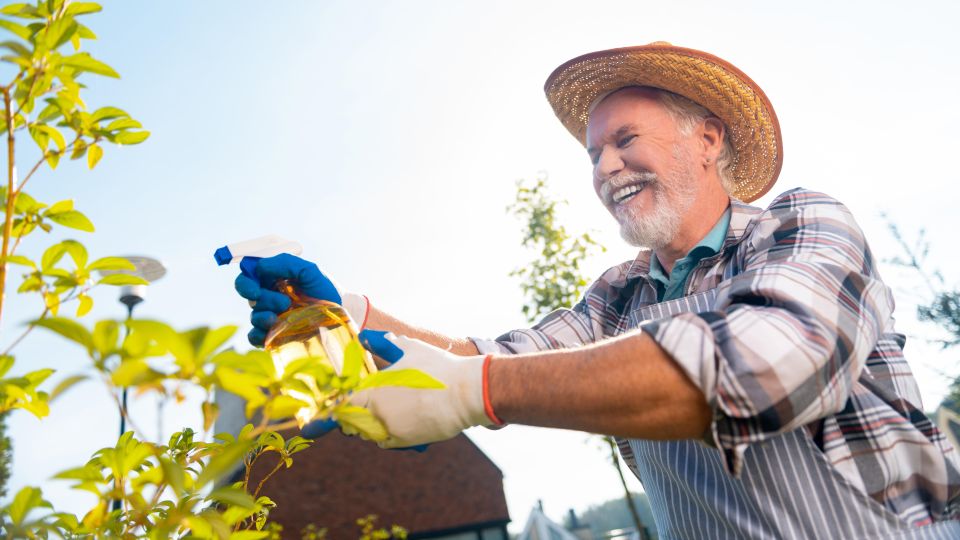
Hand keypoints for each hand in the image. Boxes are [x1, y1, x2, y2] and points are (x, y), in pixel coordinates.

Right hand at [233, 254, 364, 346]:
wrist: (340, 313)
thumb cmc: (325, 289)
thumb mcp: (309, 271)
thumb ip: (285, 263)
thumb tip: (260, 266)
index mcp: (272, 280)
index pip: (248, 278)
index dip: (245, 283)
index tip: (254, 290)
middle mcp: (269, 298)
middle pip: (250, 298)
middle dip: (264, 300)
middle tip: (284, 303)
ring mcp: (271, 317)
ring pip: (253, 317)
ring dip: (263, 317)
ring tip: (282, 318)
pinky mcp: (274, 335)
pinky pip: (255, 337)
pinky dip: (257, 336)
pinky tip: (269, 333)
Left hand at [349, 333, 497, 448]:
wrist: (465, 393)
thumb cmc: (437, 367)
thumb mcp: (409, 348)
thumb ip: (384, 343)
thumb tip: (366, 336)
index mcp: (374, 391)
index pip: (343, 403)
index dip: (336, 404)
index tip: (331, 406)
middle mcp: (378, 413)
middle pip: (351, 421)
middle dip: (351, 414)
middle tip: (356, 406)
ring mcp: (391, 429)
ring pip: (367, 432)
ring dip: (367, 424)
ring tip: (376, 413)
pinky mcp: (406, 441)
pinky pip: (384, 441)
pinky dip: (382, 435)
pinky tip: (390, 424)